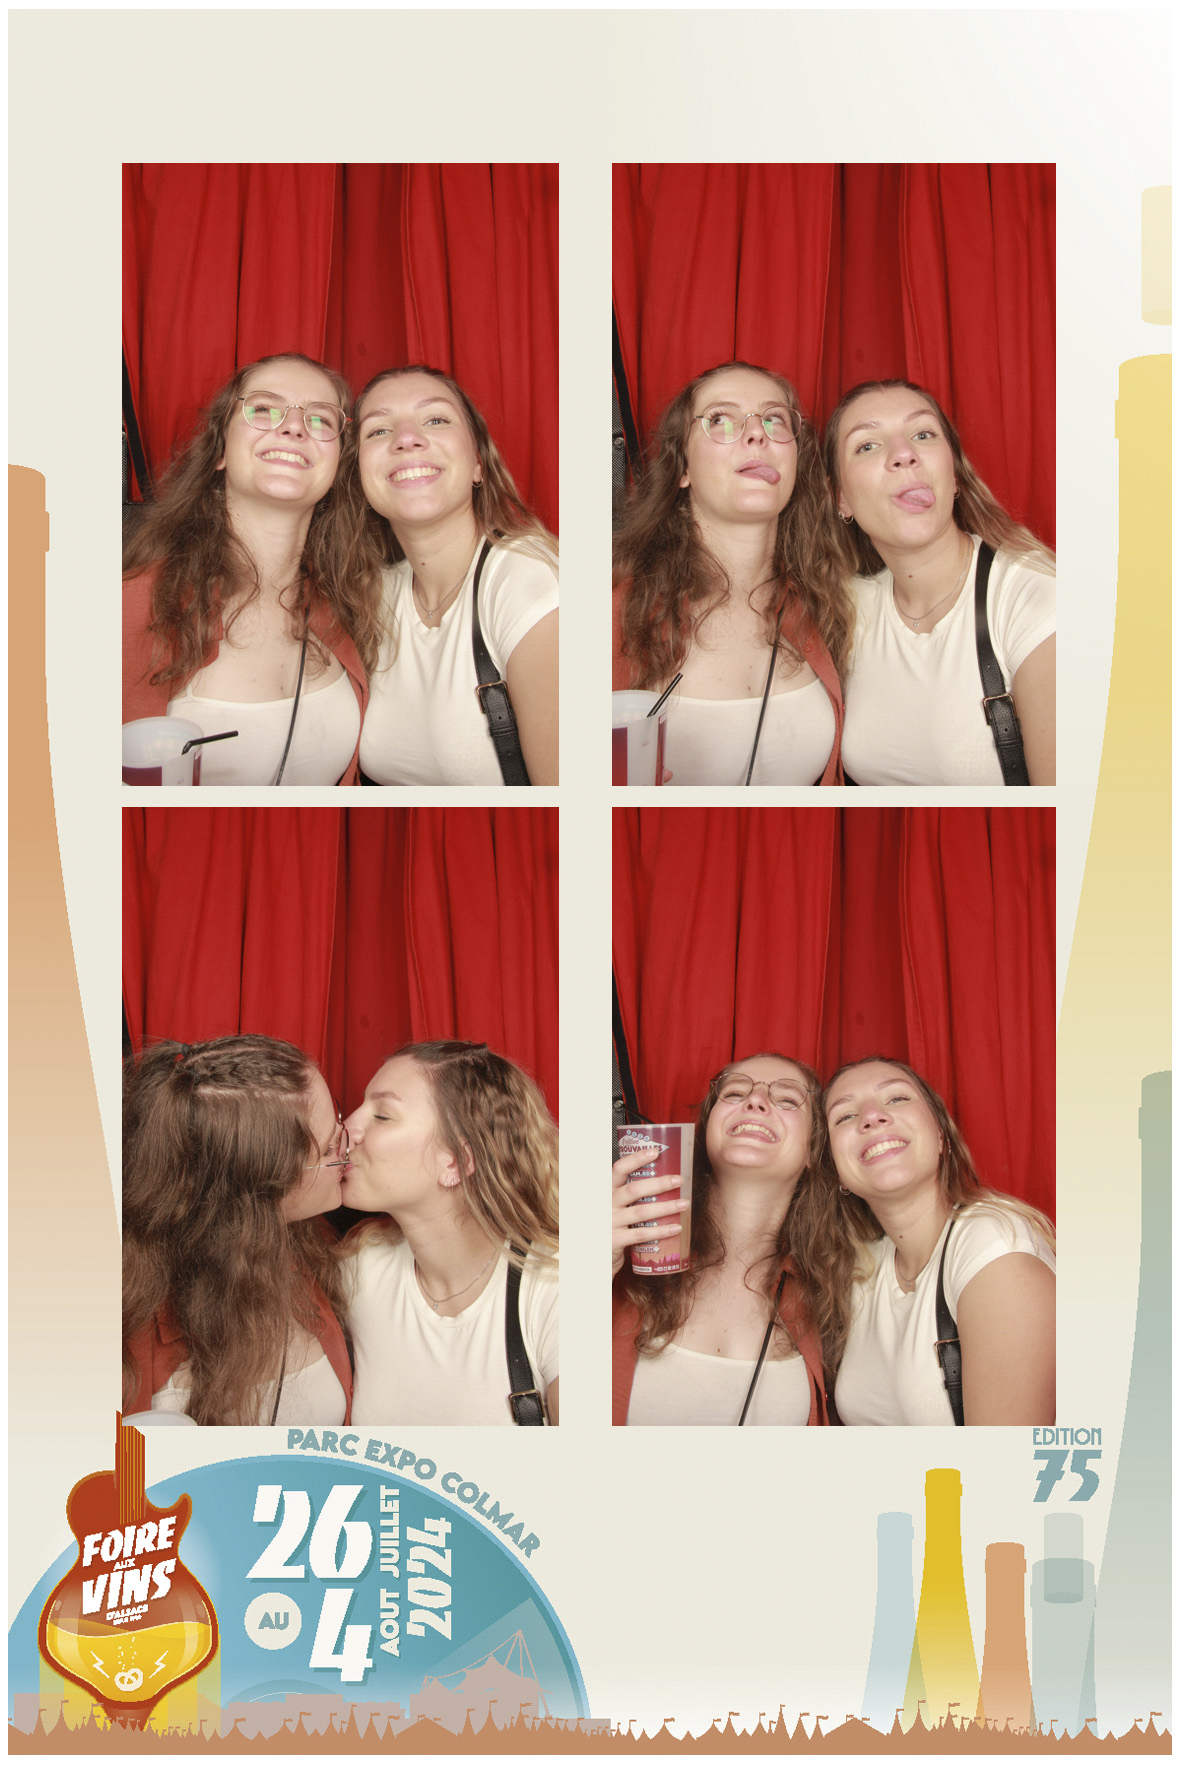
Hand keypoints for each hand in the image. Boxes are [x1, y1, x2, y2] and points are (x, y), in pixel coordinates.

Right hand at [612, 1144, 689, 1278]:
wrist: (595, 1252)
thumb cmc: (611, 1222)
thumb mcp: (613, 1203)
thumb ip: (629, 1192)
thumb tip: (663, 1178)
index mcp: (607, 1190)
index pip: (618, 1169)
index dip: (636, 1159)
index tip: (655, 1152)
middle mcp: (606, 1203)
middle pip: (634, 1189)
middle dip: (659, 1183)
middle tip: (679, 1180)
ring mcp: (610, 1222)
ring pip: (641, 1212)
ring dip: (666, 1207)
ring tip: (684, 1203)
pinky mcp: (615, 1240)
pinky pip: (642, 1234)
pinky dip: (661, 1231)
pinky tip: (676, 1227)